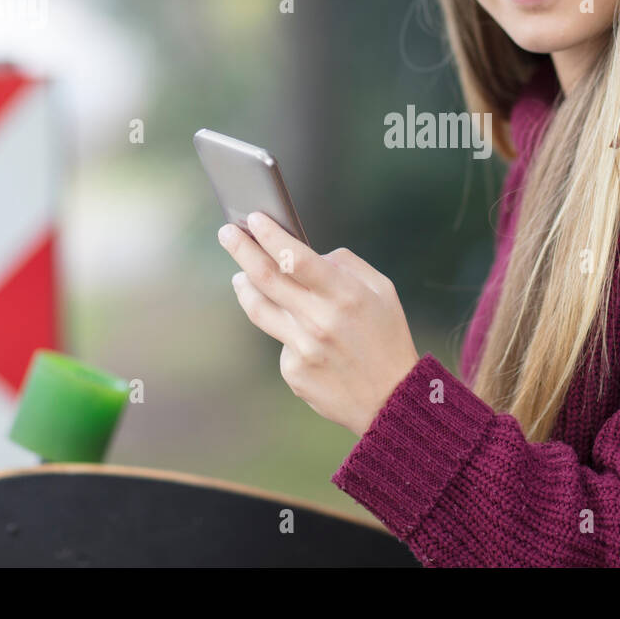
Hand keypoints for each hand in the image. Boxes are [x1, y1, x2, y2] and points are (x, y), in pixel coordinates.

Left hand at [218, 211, 419, 436]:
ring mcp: (303, 348)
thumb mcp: (382, 291)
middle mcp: (320, 320)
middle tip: (227, 233)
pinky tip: (300, 333)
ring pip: (258, 308)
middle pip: (266, 277)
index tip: (254, 219)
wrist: (391, 400)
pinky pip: (280, 340)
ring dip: (244, 285)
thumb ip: (347, 265)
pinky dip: (285, 329)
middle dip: (242, 249)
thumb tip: (311, 254)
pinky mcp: (293, 371)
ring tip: (241, 275)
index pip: (295, 257)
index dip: (270, 235)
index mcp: (345, 295)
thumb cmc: (387, 339)